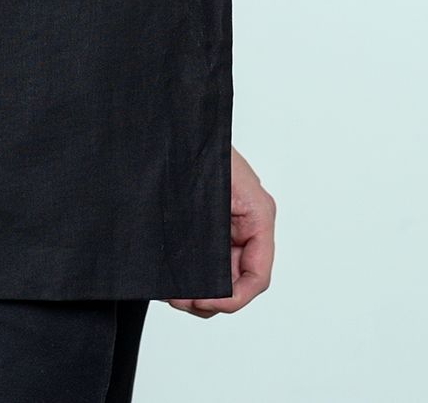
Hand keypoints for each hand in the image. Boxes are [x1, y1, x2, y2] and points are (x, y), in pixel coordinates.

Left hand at [167, 145, 275, 317]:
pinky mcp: (210, 225)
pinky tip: (170, 276)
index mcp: (257, 214)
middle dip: (211, 298)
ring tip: (172, 292)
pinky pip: (207, 259)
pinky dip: (191, 273)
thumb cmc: (198, 143)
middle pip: (239, 280)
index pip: (257, 274)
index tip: (207, 303)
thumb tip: (204, 276)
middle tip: (180, 300)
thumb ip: (212, 231)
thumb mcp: (210, 188)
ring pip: (222, 275)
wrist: (180, 125)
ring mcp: (229, 226)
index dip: (235, 297)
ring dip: (199, 289)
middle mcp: (248, 224)